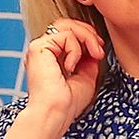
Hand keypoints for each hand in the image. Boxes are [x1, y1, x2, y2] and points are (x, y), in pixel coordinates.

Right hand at [23, 18, 104, 133]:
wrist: (55, 113)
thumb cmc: (67, 104)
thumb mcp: (86, 78)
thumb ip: (88, 61)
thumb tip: (94, 47)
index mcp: (53, 58)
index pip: (70, 34)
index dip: (88, 37)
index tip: (99, 52)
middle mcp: (44, 51)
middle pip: (68, 25)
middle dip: (89, 33)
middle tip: (99, 50)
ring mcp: (40, 48)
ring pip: (67, 26)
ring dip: (87, 37)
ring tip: (95, 54)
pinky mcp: (39, 48)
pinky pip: (65, 35)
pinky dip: (75, 49)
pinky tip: (72, 66)